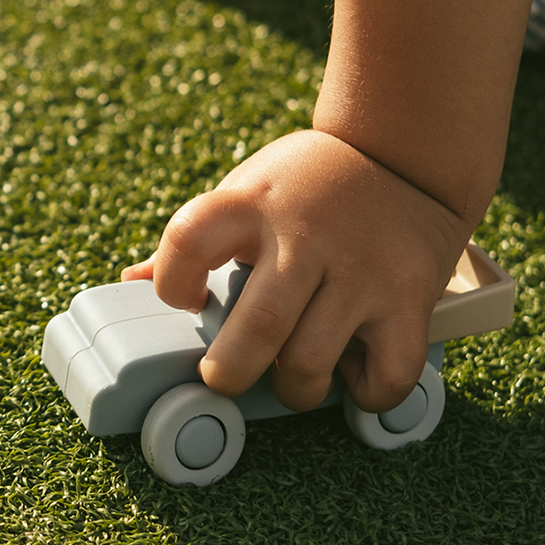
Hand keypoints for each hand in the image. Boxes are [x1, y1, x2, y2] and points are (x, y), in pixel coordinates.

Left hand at [121, 130, 473, 412]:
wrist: (402, 152)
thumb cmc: (305, 186)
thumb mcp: (245, 192)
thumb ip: (198, 241)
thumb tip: (135, 282)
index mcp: (250, 205)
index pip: (188, 240)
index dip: (172, 282)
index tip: (186, 299)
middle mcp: (305, 237)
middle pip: (257, 327)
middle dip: (229, 372)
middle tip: (225, 375)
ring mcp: (361, 270)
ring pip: (312, 361)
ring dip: (293, 389)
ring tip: (292, 375)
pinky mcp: (409, 298)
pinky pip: (388, 374)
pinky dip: (365, 392)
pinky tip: (352, 370)